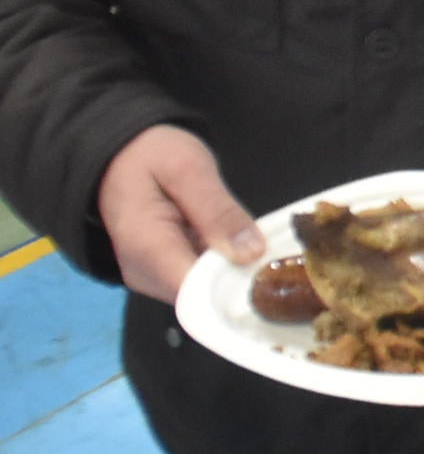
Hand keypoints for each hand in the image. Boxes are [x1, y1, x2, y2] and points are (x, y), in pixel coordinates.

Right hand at [97, 124, 262, 300]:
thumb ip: (218, 211)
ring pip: (205, 292)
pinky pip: (199, 281)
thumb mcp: (189, 169)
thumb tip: (250, 254)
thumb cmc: (150, 156)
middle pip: (204, 297)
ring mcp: (152, 278)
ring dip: (235, 272)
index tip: (273, 272)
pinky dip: (223, 266)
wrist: (116, 158)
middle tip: (277, 253)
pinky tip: (241, 245)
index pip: (197, 294)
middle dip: (243, 279)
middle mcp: (145, 275)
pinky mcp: (162, 275)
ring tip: (261, 244)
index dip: (237, 288)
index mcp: (147, 248)